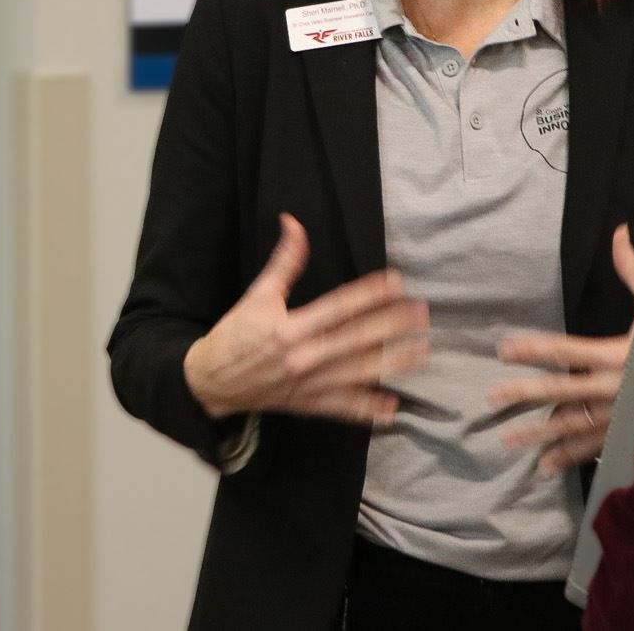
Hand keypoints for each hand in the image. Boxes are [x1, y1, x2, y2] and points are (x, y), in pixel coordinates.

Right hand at [183, 214, 428, 427]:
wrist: (212, 382)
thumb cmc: (235, 335)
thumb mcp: (257, 295)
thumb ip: (283, 262)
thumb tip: (294, 223)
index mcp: (288, 328)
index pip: (337, 307)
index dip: (368, 294)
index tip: (396, 282)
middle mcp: (303, 357)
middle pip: (355, 339)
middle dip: (391, 325)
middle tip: (421, 313)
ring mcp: (309, 385)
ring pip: (358, 373)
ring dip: (392, 363)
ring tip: (421, 351)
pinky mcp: (310, 405)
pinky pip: (344, 409)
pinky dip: (369, 410)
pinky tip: (394, 407)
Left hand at [489, 224, 633, 471]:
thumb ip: (633, 270)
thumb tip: (619, 232)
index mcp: (618, 354)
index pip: (566, 350)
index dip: (533, 348)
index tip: (504, 350)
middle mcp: (614, 388)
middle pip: (560, 391)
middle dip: (524, 393)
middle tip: (492, 397)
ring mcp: (620, 416)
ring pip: (572, 426)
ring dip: (539, 435)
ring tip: (508, 441)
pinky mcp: (630, 436)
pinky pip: (595, 448)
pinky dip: (570, 456)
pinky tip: (547, 465)